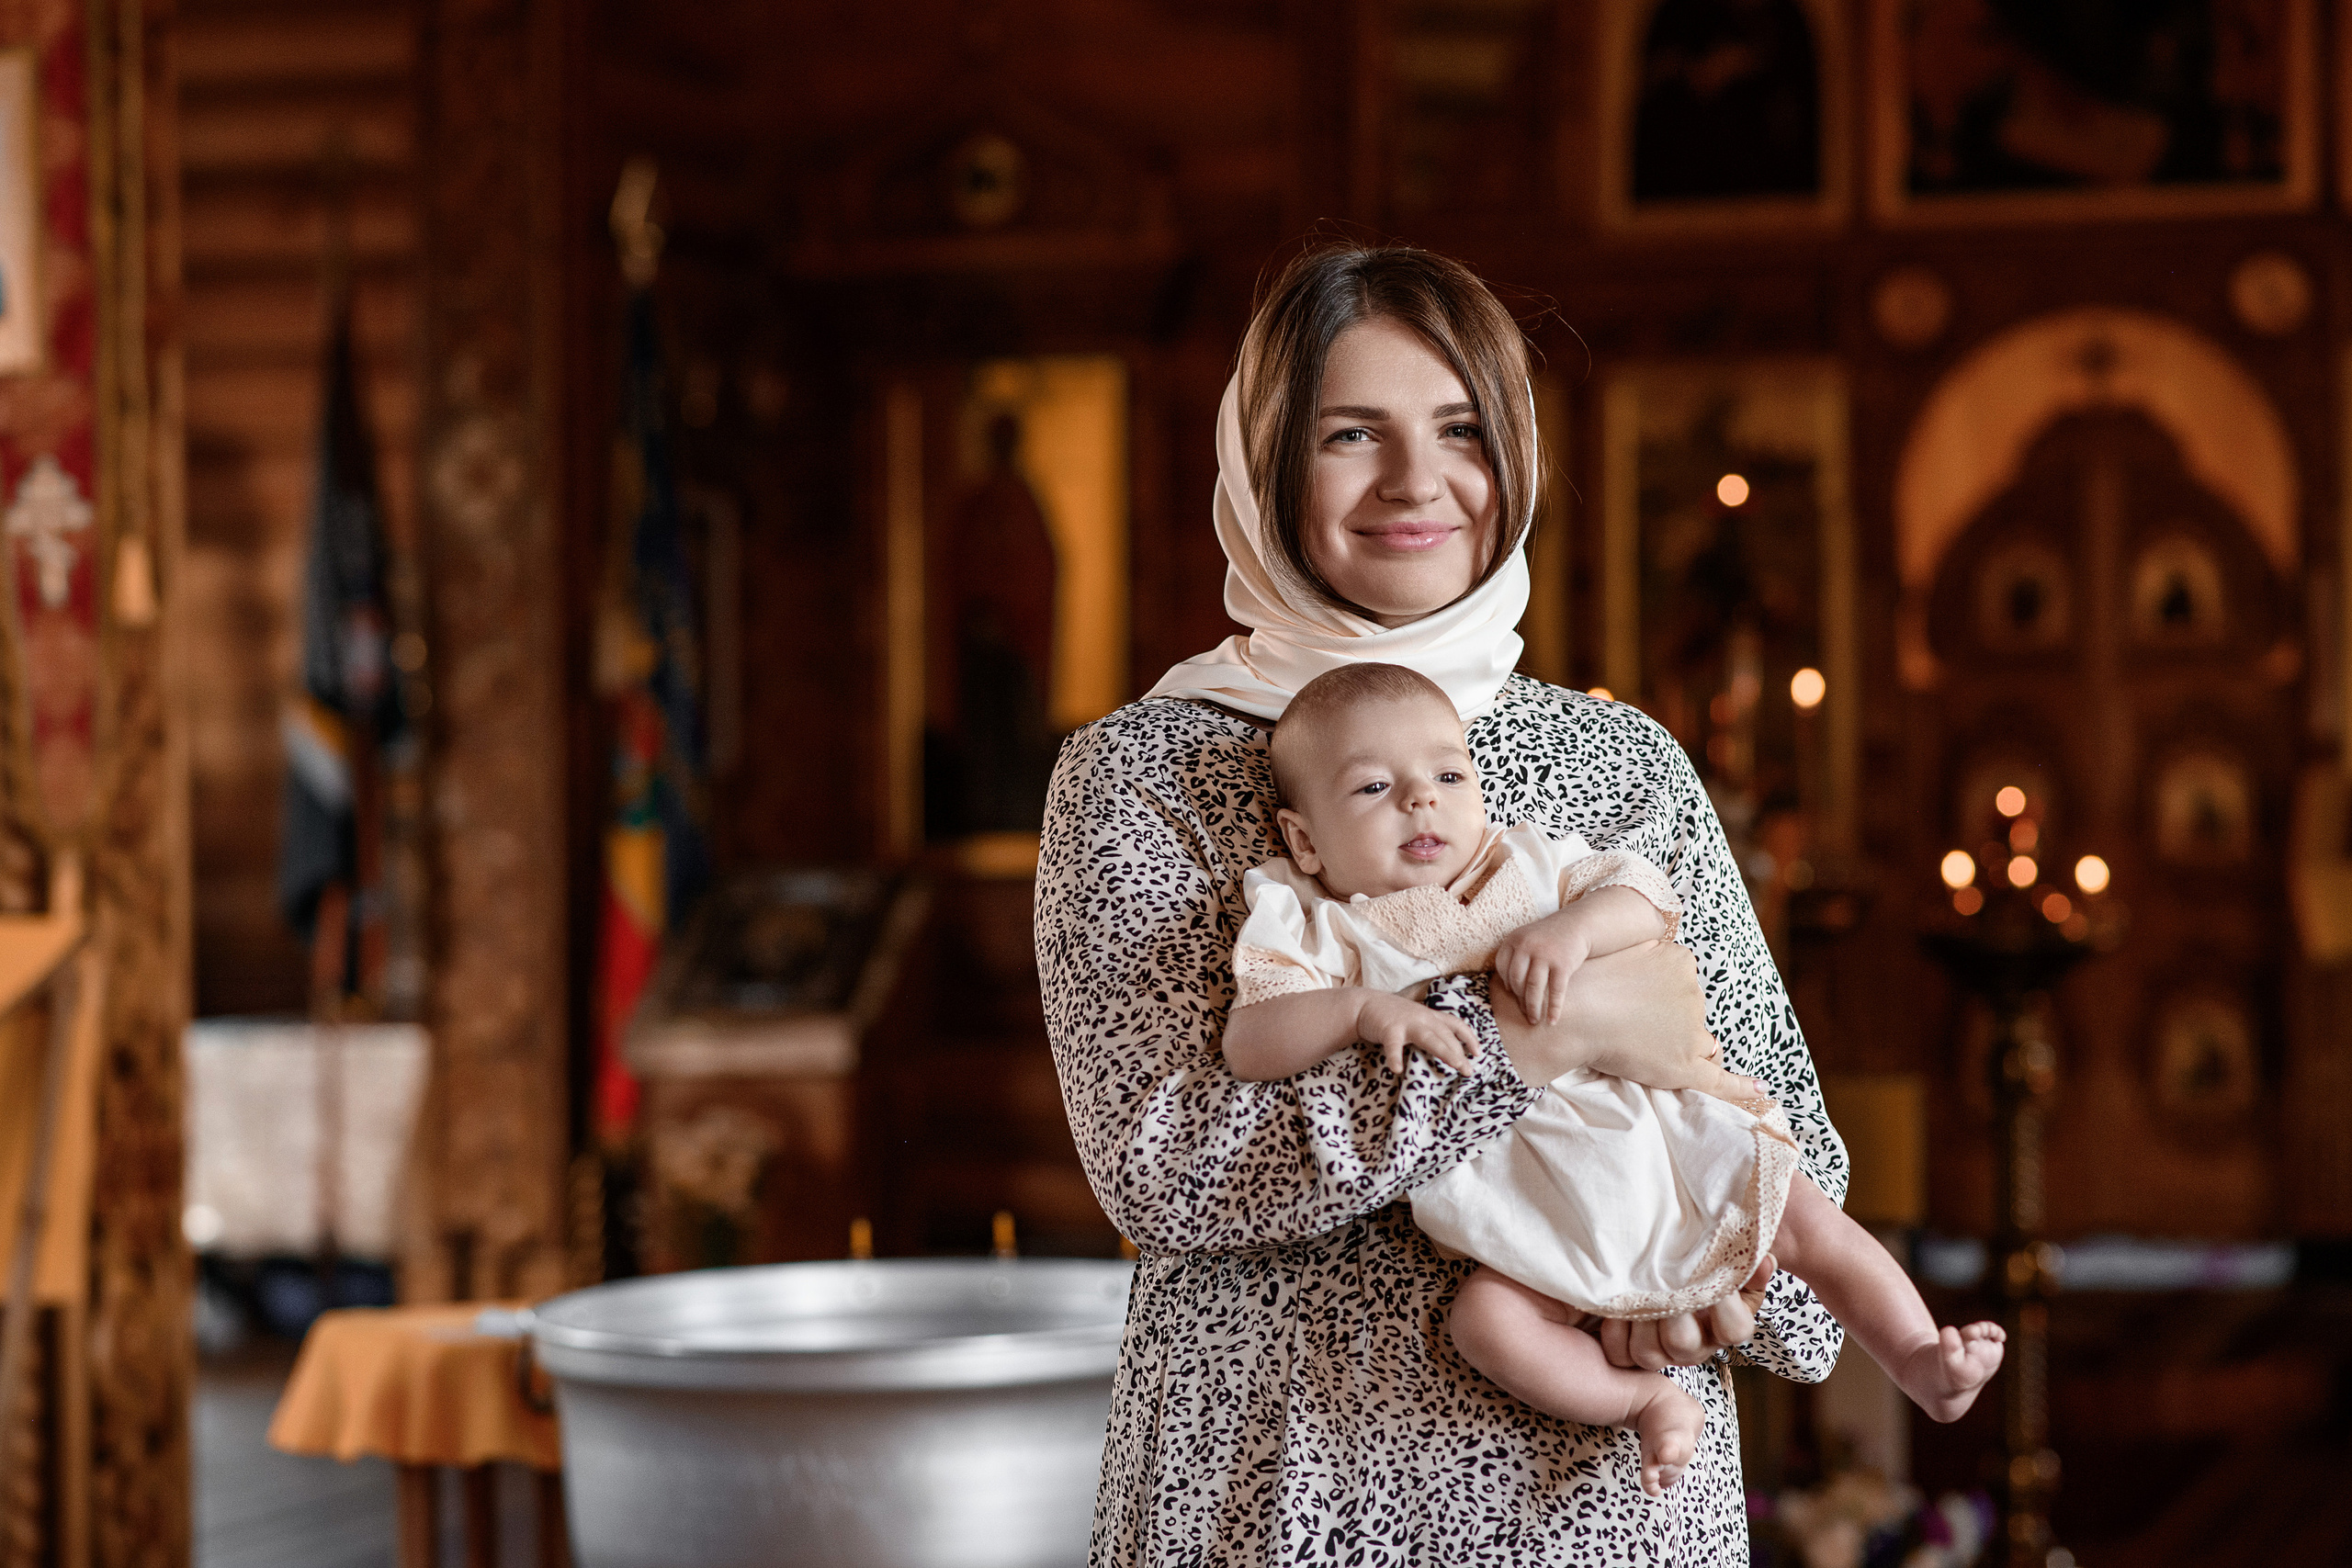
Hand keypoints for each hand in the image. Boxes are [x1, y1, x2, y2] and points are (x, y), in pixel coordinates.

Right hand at [1357, 991, 1481, 1075]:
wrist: (1364, 1004)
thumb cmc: (1392, 1016)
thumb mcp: (1416, 1018)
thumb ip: (1430, 1030)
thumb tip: (1447, 1050)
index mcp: (1430, 1016)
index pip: (1456, 1025)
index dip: (1469, 1038)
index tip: (1478, 1053)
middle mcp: (1423, 1018)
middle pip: (1446, 1035)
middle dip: (1460, 1052)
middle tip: (1469, 1070)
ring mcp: (1406, 1023)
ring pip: (1429, 1038)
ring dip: (1445, 1051)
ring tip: (1456, 1065)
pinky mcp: (1388, 1029)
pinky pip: (1393, 1045)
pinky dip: (1395, 1057)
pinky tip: (1397, 1069)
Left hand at [1493, 911, 1592, 1025]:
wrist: (1578, 925)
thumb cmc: (1548, 938)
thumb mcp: (1527, 939)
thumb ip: (1515, 957)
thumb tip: (1507, 990)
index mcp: (1514, 939)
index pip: (1502, 967)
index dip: (1507, 982)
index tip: (1513, 993)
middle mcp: (1527, 946)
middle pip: (1517, 980)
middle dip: (1520, 999)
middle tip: (1525, 1013)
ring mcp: (1545, 955)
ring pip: (1533, 988)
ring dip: (1533, 1008)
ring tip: (1533, 1020)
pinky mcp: (1563, 964)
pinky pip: (1555, 992)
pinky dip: (1553, 1009)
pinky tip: (1552, 1020)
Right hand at [1493, 942, 1763, 1102]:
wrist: (1575, 1014)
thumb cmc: (1592, 984)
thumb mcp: (1629, 951)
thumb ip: (1655, 956)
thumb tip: (1677, 962)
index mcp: (1682, 963)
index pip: (1685, 986)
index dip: (1665, 999)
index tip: (1640, 1004)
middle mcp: (1694, 994)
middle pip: (1692, 1015)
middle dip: (1673, 1023)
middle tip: (1632, 1026)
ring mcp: (1692, 1032)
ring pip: (1701, 1044)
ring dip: (1684, 1048)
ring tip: (1645, 1048)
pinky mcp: (1686, 1066)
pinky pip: (1721, 1081)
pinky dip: (1743, 1086)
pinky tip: (1761, 1088)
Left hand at [1598, 1256, 1774, 1369]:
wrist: (1660, 1265)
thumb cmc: (1698, 1262)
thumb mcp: (1726, 1258)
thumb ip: (1744, 1259)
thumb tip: (1764, 1260)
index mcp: (1725, 1323)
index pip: (1735, 1329)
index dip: (1724, 1308)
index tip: (1711, 1281)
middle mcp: (1695, 1344)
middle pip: (1684, 1344)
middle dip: (1672, 1313)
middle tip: (1663, 1284)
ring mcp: (1662, 1351)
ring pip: (1649, 1353)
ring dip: (1639, 1319)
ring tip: (1633, 1289)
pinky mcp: (1629, 1352)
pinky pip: (1619, 1353)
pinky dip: (1613, 1330)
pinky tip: (1612, 1304)